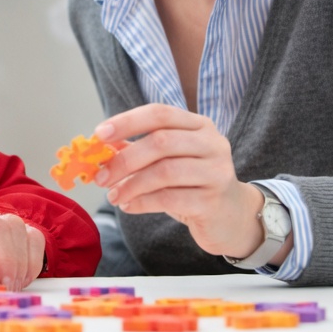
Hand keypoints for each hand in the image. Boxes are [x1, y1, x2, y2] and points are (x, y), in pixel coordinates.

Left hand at [94, 104, 274, 260]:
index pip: (160, 113)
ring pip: (165, 172)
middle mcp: (212, 143)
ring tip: (113, 196)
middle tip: (100, 177)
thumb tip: (100, 147)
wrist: (232, 218)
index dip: (128, 121)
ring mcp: (216, 172)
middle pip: (160, 142)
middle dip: (124, 159)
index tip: (100, 134)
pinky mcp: (213, 201)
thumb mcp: (168, 161)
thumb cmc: (193, 184)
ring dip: (131, 185)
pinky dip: (143, 202)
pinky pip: (170, 199)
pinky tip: (129, 206)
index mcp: (199, 125)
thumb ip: (139, 150)